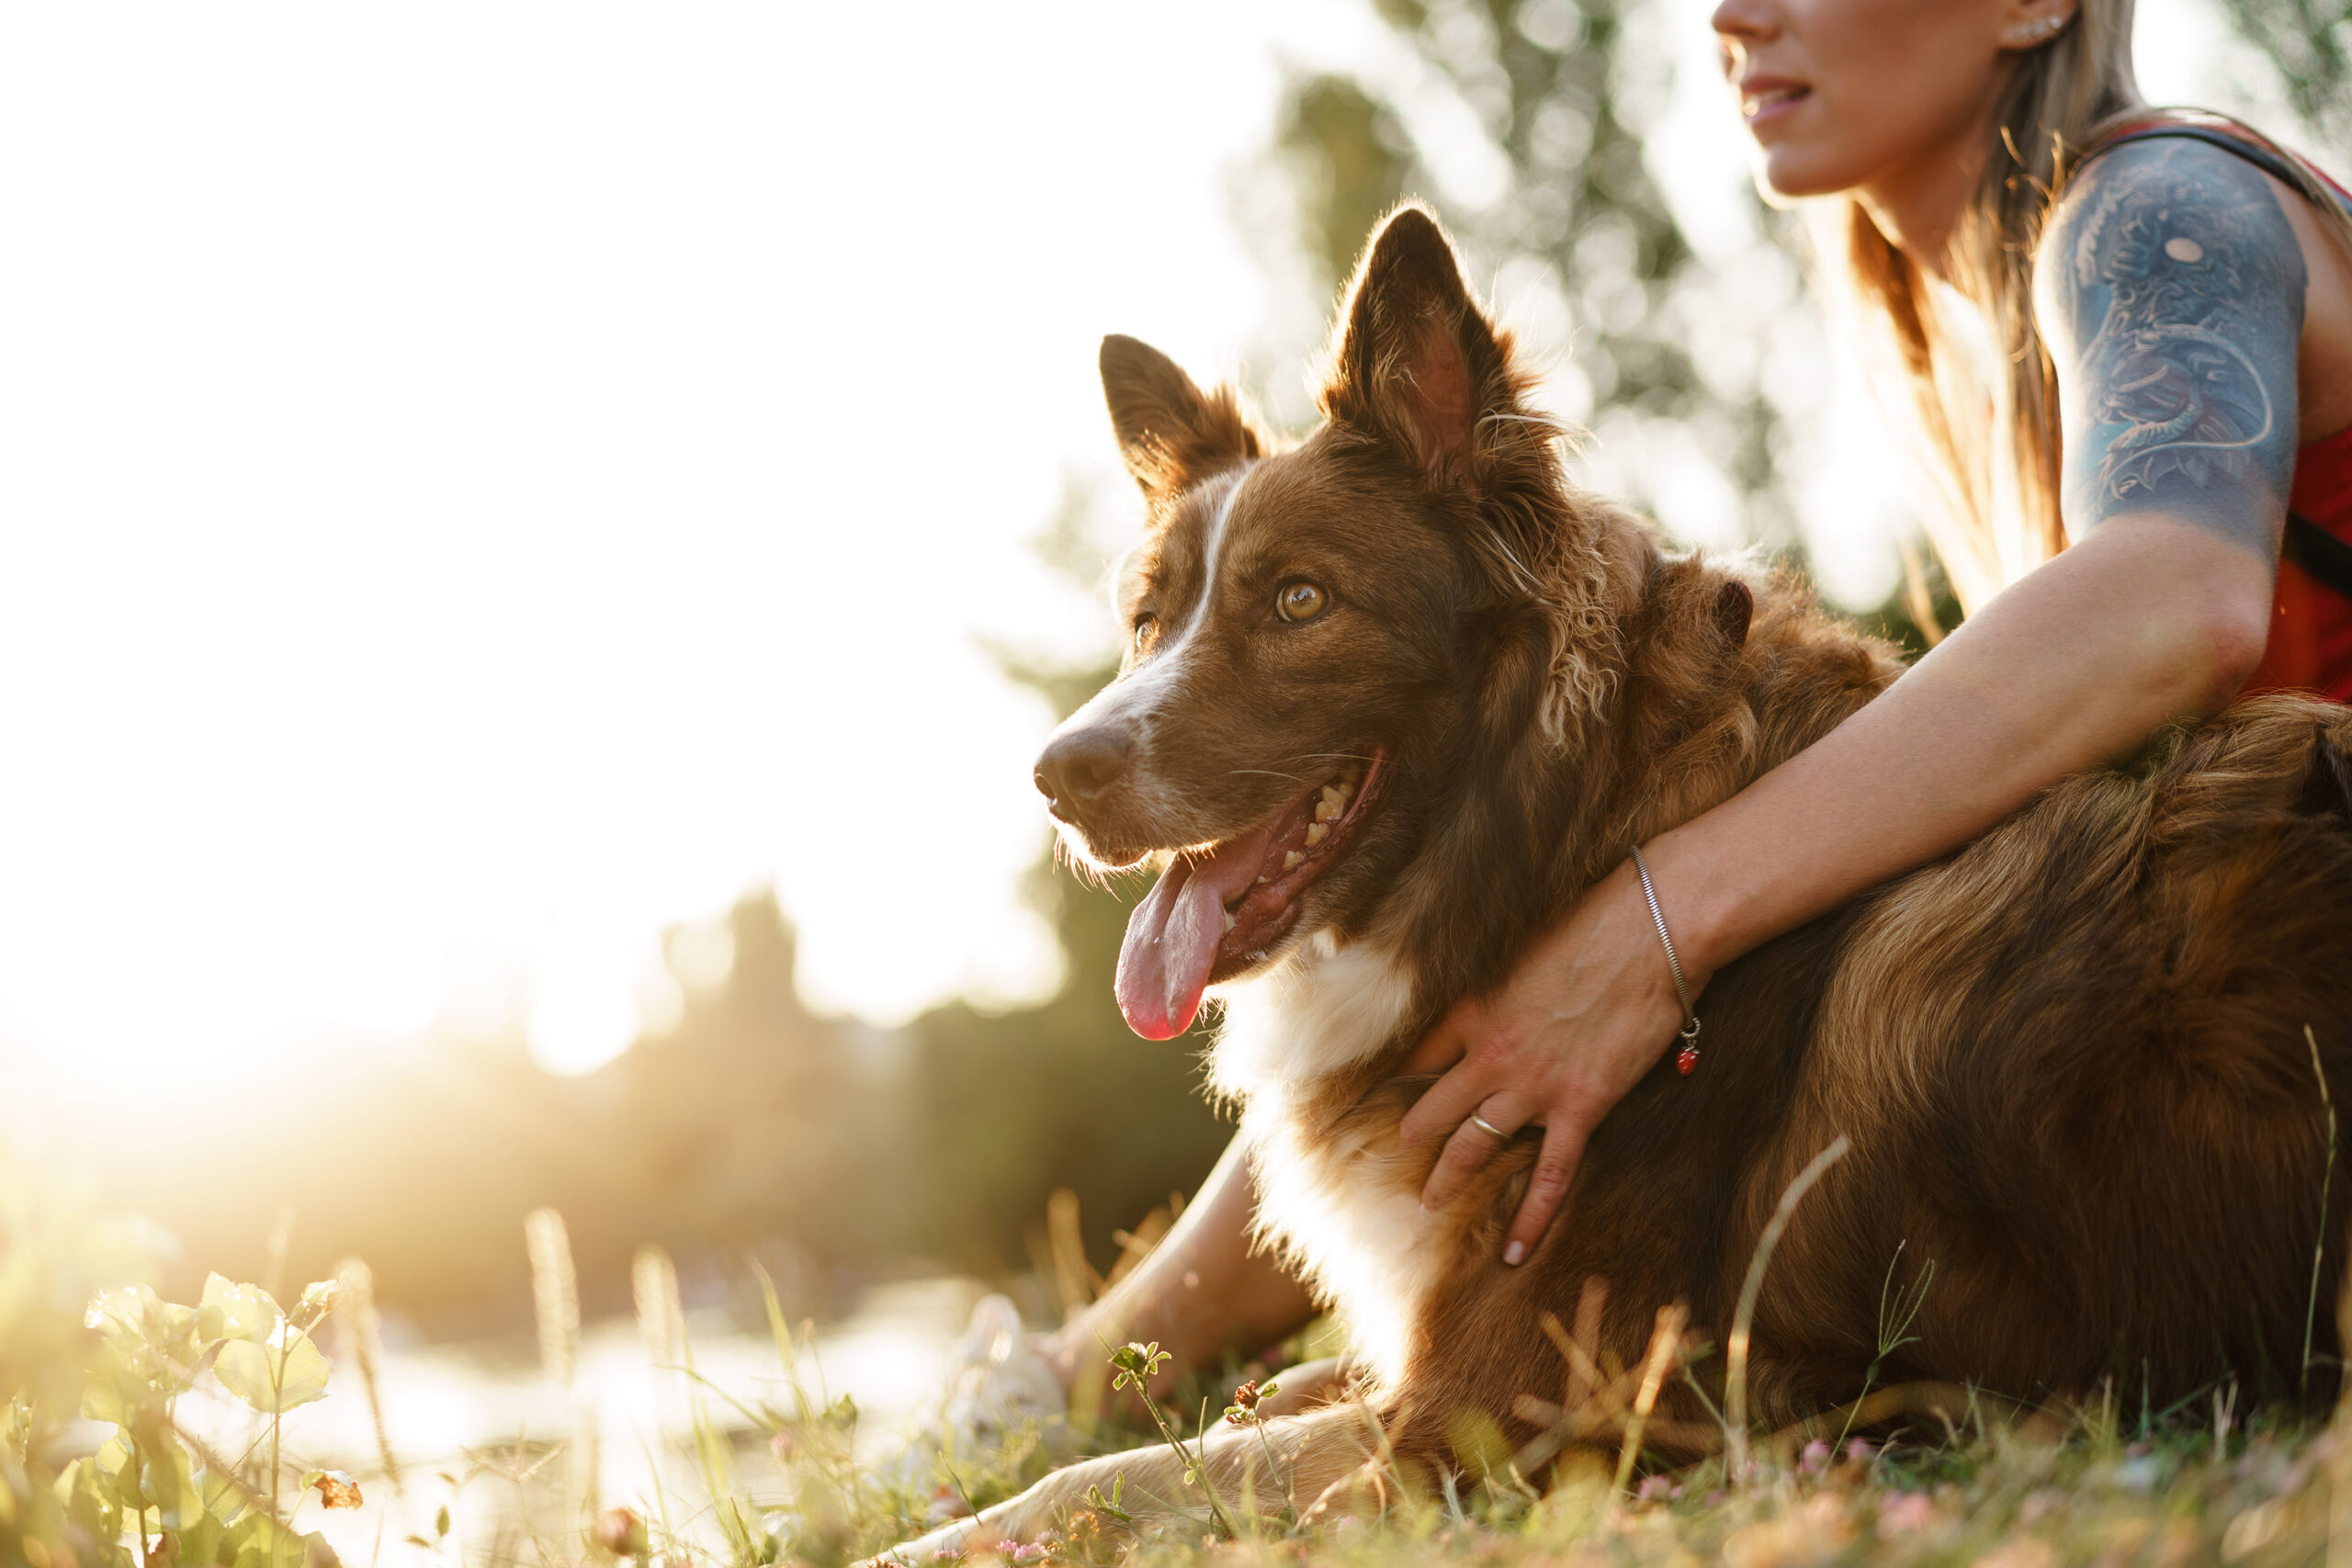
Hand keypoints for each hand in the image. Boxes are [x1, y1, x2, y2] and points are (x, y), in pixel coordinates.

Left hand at [1397, 858, 1699, 1264]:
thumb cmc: (1594, 920)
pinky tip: (1515, 1252)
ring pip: (1475, 1144)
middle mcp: (1490, 1053)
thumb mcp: (1523, 942)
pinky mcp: (1581, 1106)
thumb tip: (1494, 984)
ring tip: (1429, 1203)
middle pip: (1433, 1108)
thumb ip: (1498, 976)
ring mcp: (1534, 1085)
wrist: (1652, 928)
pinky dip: (1531, 1217)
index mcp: (1472, 1007)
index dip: (1398, 1079)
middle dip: (1411, 1138)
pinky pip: (1549, 1175)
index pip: (1418, 1055)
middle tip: (1393, 1161)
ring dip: (1448, 1178)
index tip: (1378, 1099)